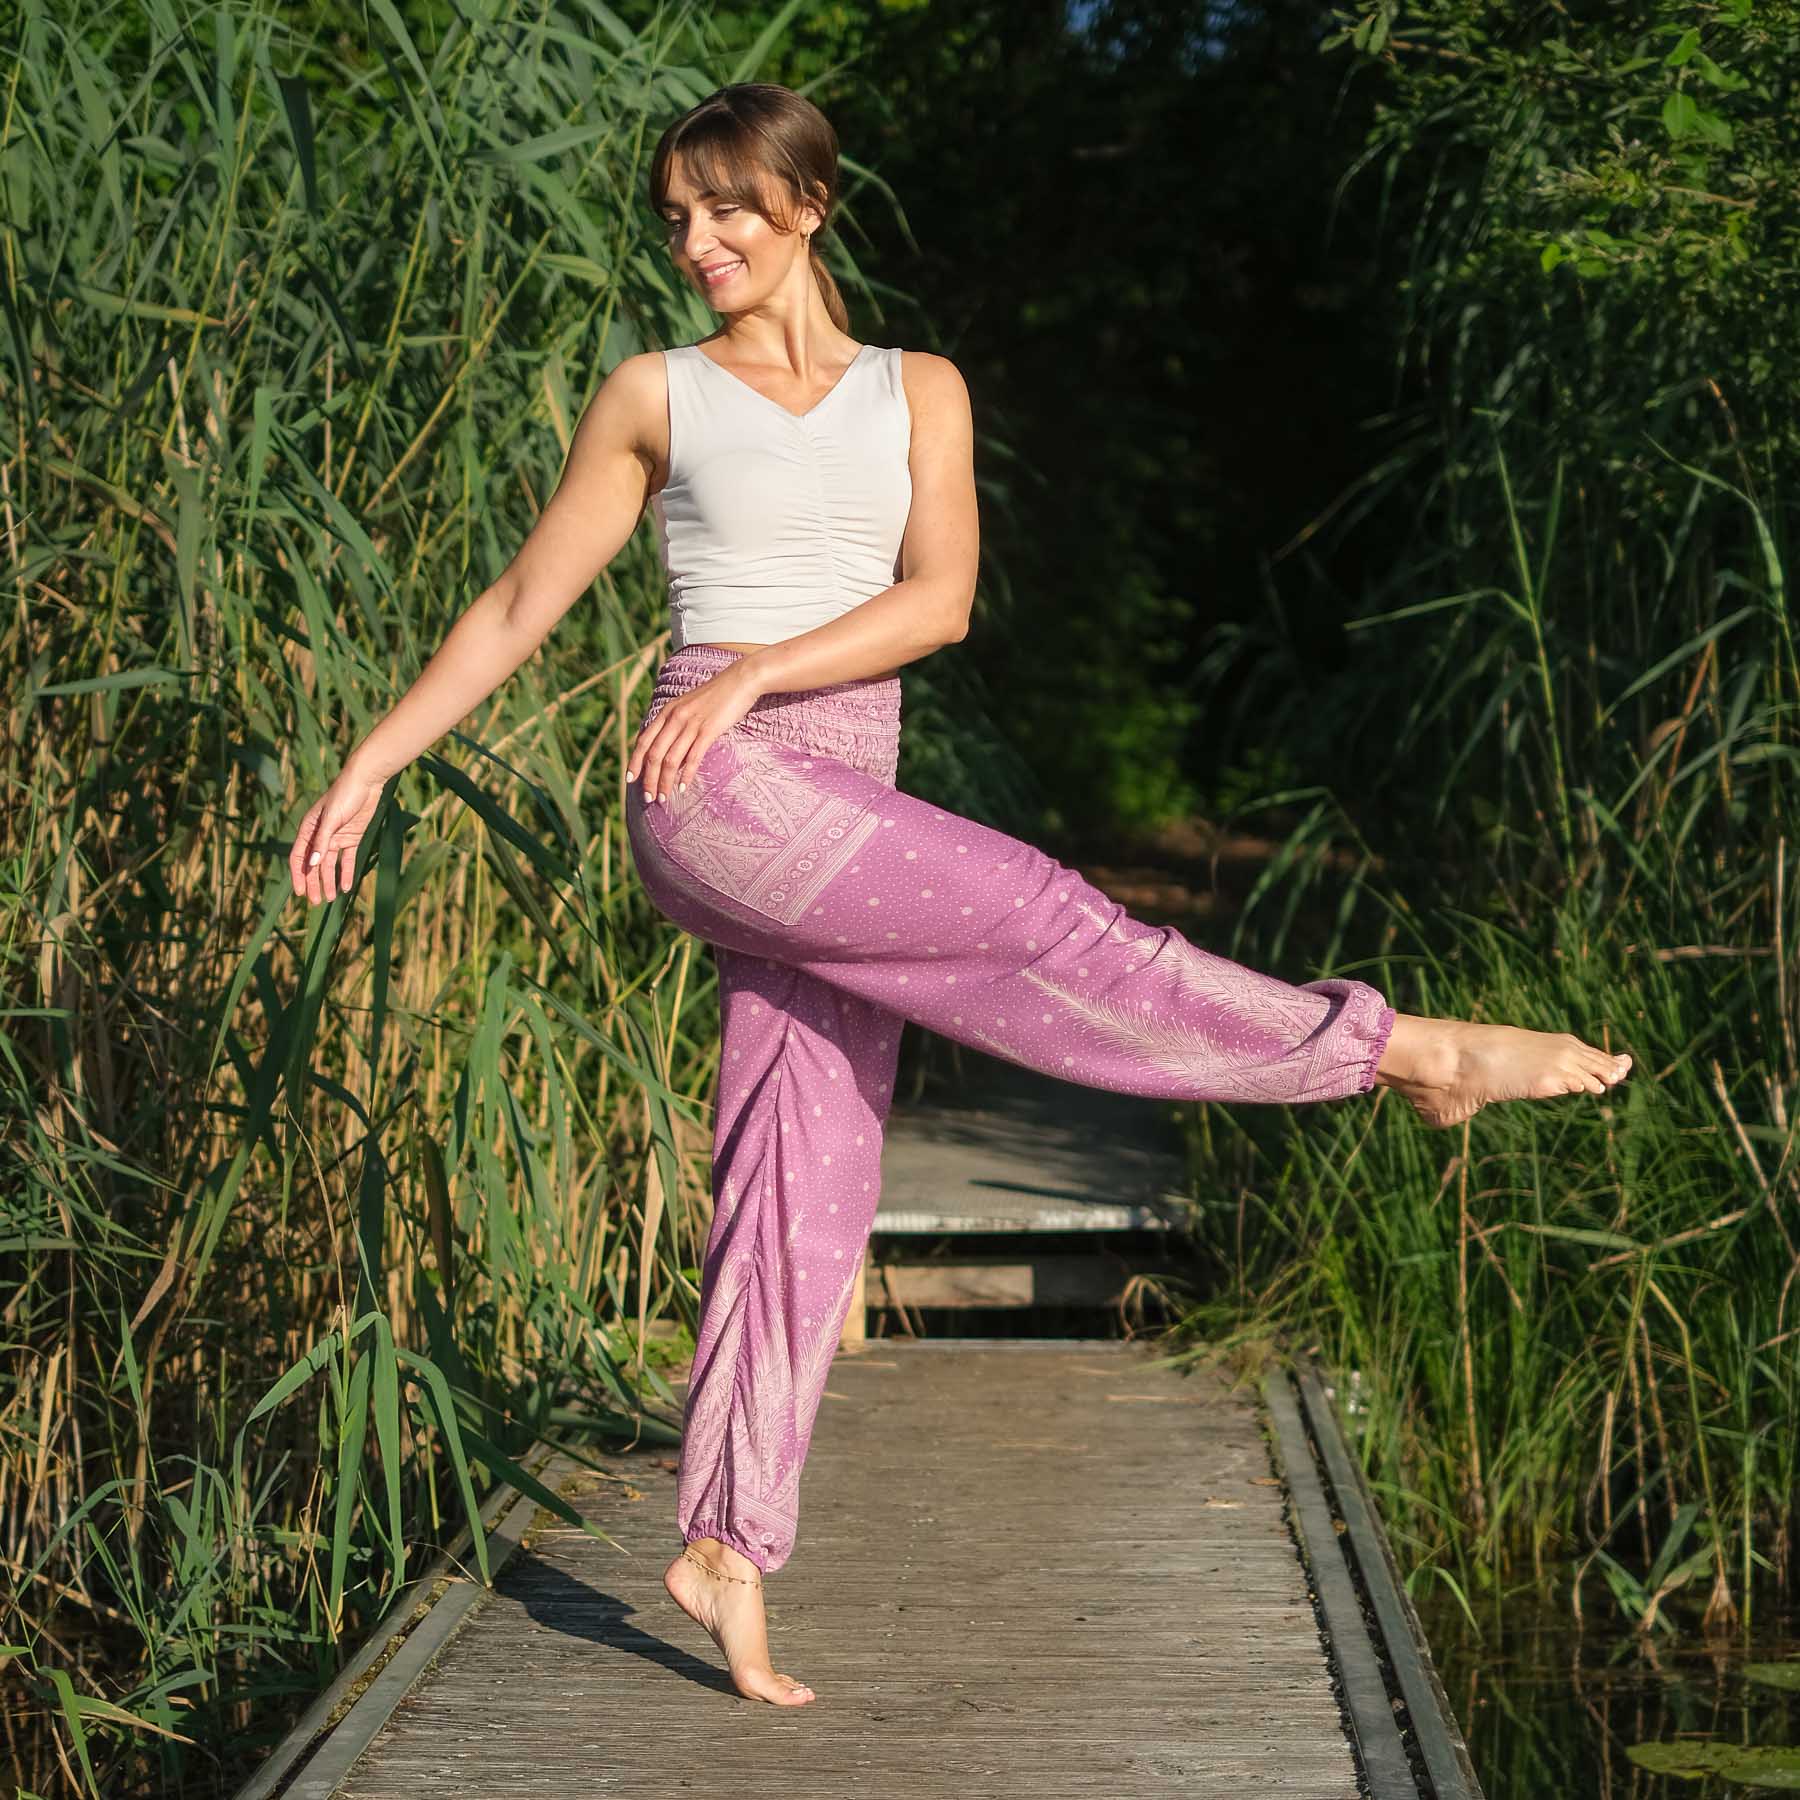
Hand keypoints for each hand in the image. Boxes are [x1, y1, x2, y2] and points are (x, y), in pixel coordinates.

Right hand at [289, 762, 386, 904]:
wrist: (366, 781)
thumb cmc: (344, 795)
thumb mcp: (332, 819)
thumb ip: (322, 842)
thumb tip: (312, 864)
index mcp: (308, 828)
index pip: (299, 857)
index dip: (298, 875)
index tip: (299, 893)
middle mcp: (320, 835)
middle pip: (314, 865)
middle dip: (314, 883)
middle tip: (316, 902)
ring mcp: (336, 837)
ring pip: (329, 865)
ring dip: (329, 881)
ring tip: (332, 899)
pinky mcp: (352, 837)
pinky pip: (347, 859)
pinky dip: (346, 873)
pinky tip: (347, 887)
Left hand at [628, 662, 763, 803]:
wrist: (741, 680)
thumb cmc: (717, 695)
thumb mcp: (688, 705)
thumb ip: (676, 722)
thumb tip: (669, 748)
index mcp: (667, 711)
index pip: (643, 741)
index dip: (634, 762)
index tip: (630, 780)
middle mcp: (674, 717)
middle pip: (654, 754)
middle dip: (648, 779)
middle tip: (648, 798)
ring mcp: (691, 724)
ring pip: (670, 759)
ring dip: (664, 782)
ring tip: (663, 799)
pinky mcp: (708, 730)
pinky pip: (692, 757)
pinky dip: (686, 775)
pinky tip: (683, 789)